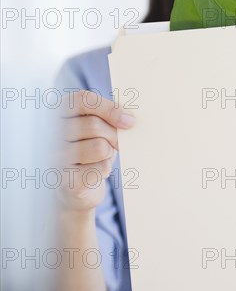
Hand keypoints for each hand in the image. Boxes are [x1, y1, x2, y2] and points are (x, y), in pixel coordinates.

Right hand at [57, 90, 134, 211]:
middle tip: (117, 144)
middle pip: (94, 125)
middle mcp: (50, 132)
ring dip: (109, 154)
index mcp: (58, 112)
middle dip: (114, 136)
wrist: (75, 189)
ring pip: (99, 147)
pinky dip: (105, 170)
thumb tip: (130, 120)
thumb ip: (109, 118)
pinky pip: (99, 168)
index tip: (128, 121)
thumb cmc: (89, 151)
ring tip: (101, 158)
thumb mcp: (98, 130)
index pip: (83, 100)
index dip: (109, 108)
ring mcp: (53, 156)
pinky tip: (96, 172)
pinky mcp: (64, 178)